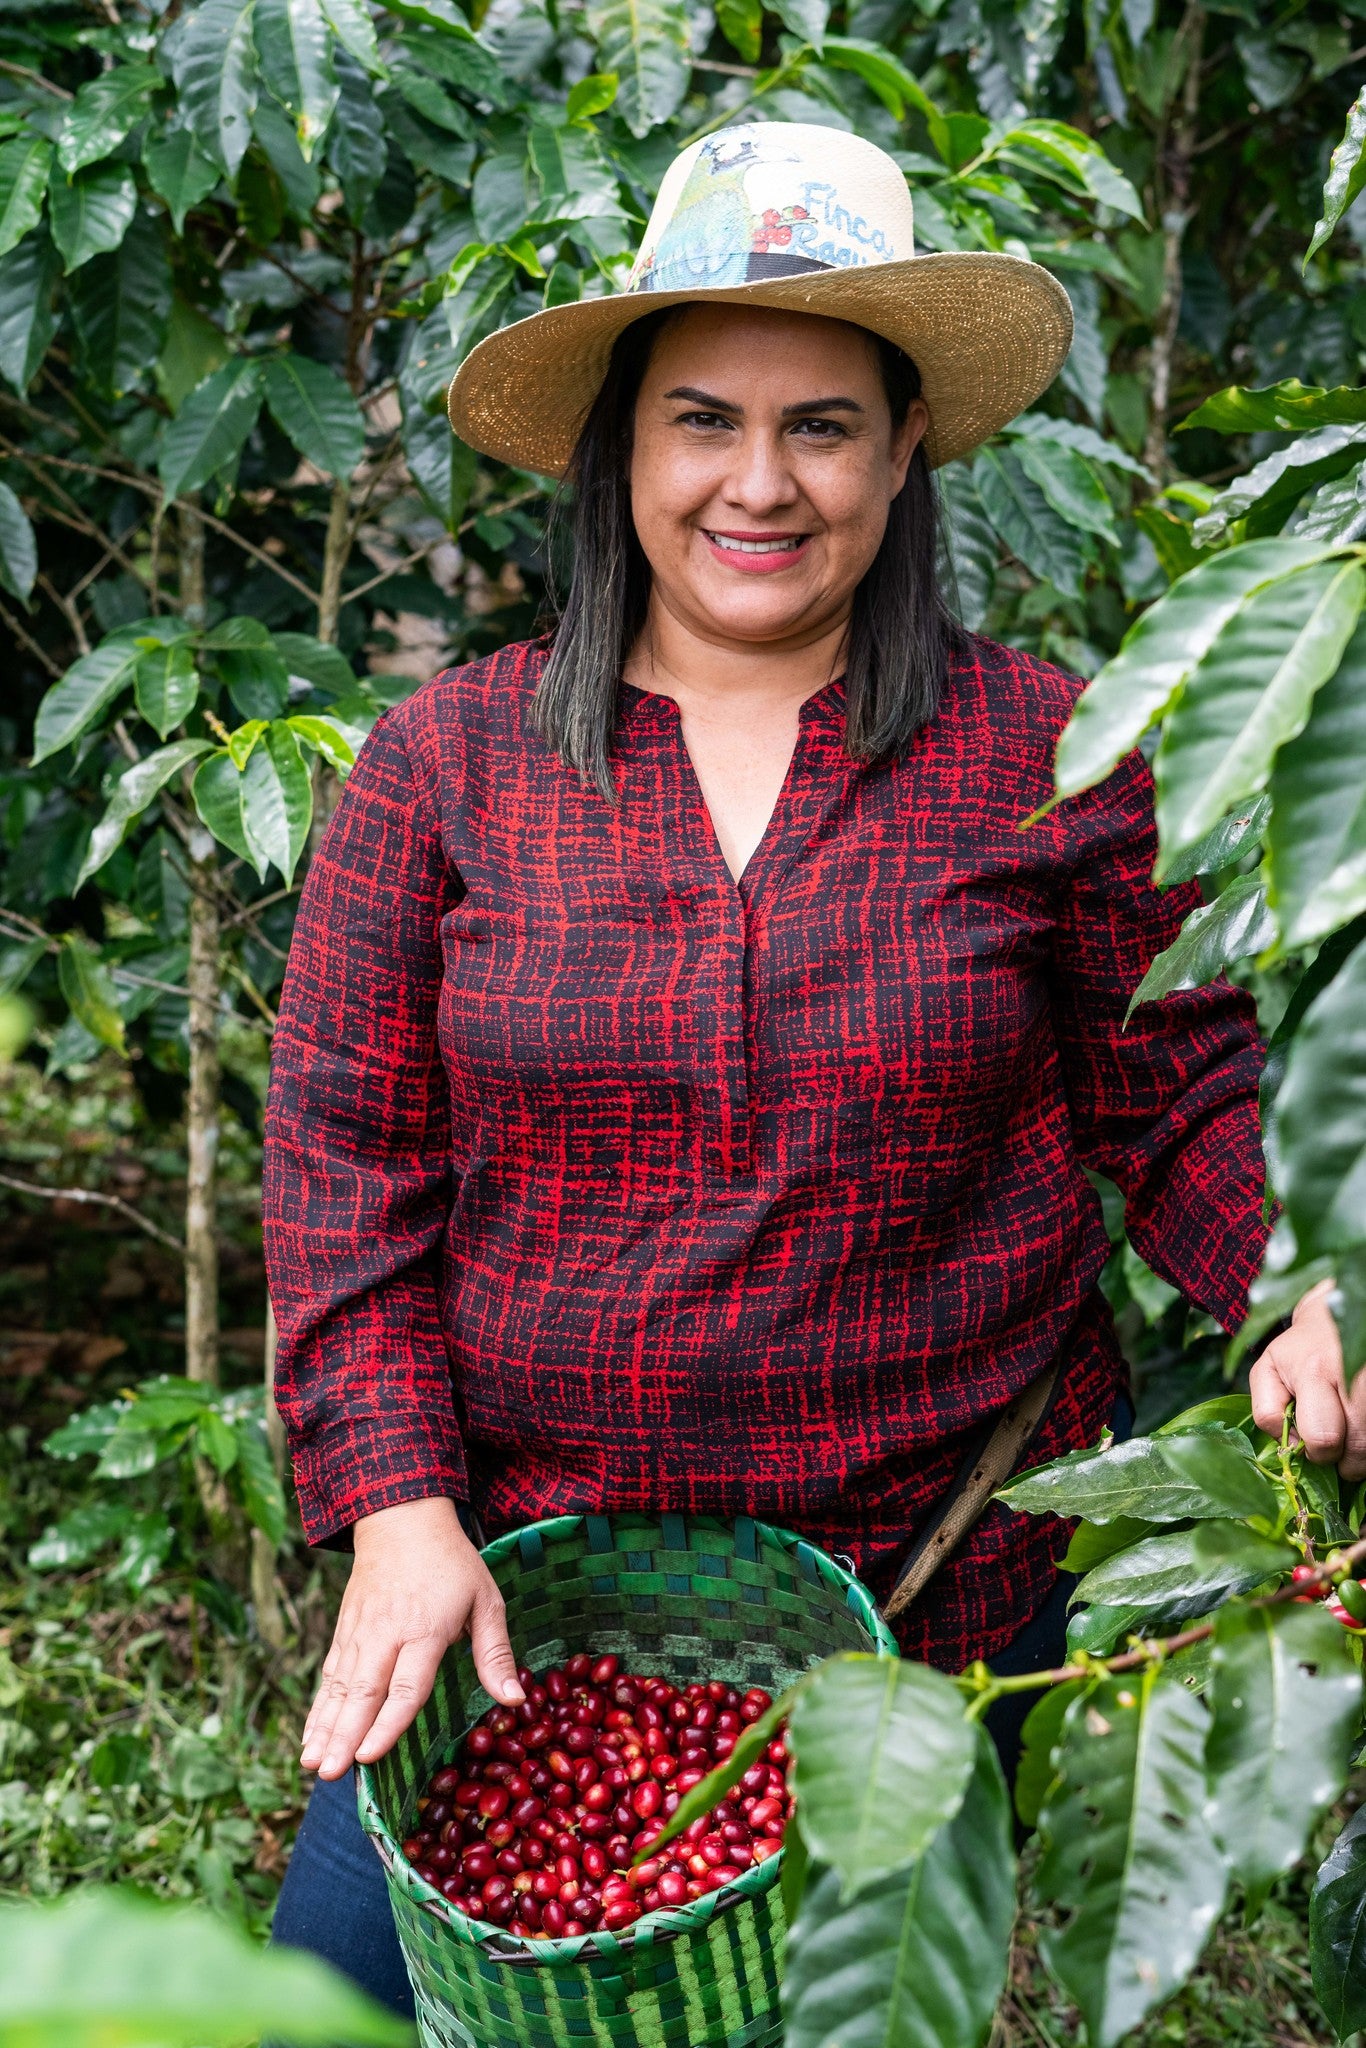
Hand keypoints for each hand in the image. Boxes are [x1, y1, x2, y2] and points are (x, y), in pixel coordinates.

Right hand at [300, 1496, 523, 1779]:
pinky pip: (330, 1675)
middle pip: (363, 1691)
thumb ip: (496, 1653)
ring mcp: (360, 1633)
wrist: (401, 1518)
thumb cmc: (452, 1562)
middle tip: (330, 1773)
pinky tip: (310, 1738)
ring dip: (324, 1727)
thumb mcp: (485, 1599)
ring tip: (312, 1765)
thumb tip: (516, 1701)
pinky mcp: (345, 1631)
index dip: (388, 1723)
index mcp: (425, 1629)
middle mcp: (386, 1634)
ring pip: (339, 1687)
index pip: (406, 1685)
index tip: (370, 1756)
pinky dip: (318, 1708)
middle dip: (344, 1735)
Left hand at [1250, 1277, 1365, 1479]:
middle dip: (1345, 1461)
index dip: (1316, 1453)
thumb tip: (1289, 1447)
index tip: (1313, 1445)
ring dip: (1363, 1454)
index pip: (1321, 1437)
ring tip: (1352, 1438)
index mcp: (1314, 1371)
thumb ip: (1267, 1410)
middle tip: (1338, 1449)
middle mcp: (1352, 1373)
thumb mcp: (1269, 1368)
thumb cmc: (1301, 1349)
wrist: (1339, 1312)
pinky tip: (1362, 1424)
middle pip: (1356, 1447)